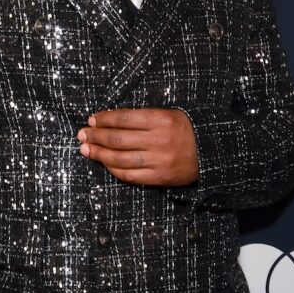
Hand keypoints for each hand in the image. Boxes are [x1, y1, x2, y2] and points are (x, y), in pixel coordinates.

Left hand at [76, 108, 198, 185]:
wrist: (211, 154)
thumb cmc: (186, 131)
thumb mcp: (169, 115)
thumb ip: (143, 117)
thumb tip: (110, 121)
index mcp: (161, 119)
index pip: (124, 118)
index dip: (105, 119)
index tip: (92, 119)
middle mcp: (159, 140)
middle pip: (118, 138)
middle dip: (96, 136)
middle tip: (82, 134)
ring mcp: (159, 161)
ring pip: (120, 158)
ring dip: (99, 154)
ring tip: (85, 150)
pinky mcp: (159, 177)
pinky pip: (130, 175)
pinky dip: (114, 169)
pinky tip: (104, 163)